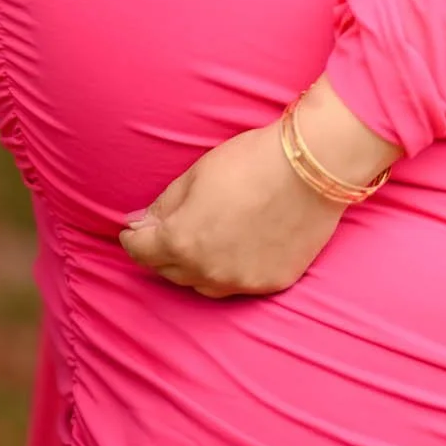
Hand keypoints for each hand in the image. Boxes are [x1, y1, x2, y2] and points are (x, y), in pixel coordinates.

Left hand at [118, 81, 403, 298]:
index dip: (133, 237)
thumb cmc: (251, 160)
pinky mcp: (271, 284)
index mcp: (181, 241)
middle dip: (163, 251)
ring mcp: (241, 282)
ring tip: (206, 239)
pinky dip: (232, 269)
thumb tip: (136, 223)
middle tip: (169, 230)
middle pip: (169, 271)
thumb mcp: (196, 174)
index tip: (134, 228)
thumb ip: (163, 207)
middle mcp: (207, 270)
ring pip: (204, 283)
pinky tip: (239, 247)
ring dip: (196, 265)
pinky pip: (239, 284)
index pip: (139, 250)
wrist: (313, 166)